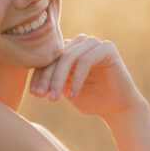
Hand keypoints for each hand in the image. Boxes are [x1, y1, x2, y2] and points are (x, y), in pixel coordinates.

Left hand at [28, 34, 144, 118]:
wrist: (117, 108)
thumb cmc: (91, 99)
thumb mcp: (65, 89)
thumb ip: (51, 79)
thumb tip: (32, 78)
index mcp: (69, 49)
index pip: (48, 58)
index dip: (39, 75)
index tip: (34, 93)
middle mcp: (80, 42)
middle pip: (56, 56)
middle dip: (46, 77)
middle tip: (41, 96)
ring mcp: (94, 43)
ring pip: (68, 57)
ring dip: (58, 79)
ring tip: (54, 98)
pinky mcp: (107, 48)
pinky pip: (85, 60)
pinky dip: (76, 78)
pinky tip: (73, 94)